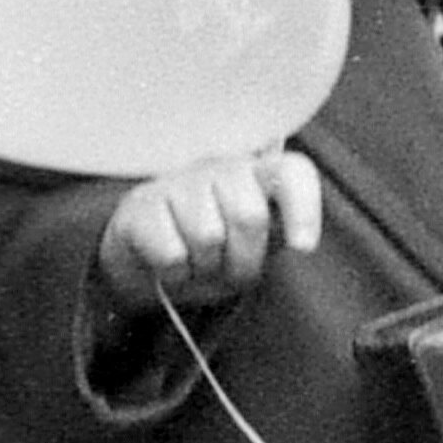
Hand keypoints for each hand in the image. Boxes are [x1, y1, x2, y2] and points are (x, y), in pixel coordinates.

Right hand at [90, 150, 323, 318]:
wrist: (146, 264)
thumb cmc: (211, 254)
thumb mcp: (253, 248)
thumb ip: (278, 235)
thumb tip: (299, 241)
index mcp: (255, 175)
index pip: (291, 173)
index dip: (303, 208)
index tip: (303, 247)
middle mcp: (217, 169)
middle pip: (249, 216)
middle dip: (244, 259)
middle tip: (230, 271)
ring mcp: (175, 181)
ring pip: (208, 235)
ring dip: (205, 267)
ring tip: (197, 265)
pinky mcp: (139, 205)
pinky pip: (171, 252)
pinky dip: (175, 274)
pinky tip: (171, 267)